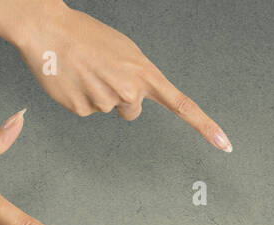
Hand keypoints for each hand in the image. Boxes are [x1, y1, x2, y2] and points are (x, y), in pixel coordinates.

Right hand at [1, 1, 229, 149]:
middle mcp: (129, 91)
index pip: (182, 105)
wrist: (48, 30)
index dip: (205, 127)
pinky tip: (72, 79)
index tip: (225, 145)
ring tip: (84, 70)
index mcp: (144, 73)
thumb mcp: (123, 51)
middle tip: (102, 72)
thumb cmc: (86, 36)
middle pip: (132, 111)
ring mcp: (105, 102)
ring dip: (97, 93)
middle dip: (120, 97)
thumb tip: (132, 101)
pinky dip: (79, 97)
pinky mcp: (82, 110)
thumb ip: (136, 77)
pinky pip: (86, 110)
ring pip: (108, 110)